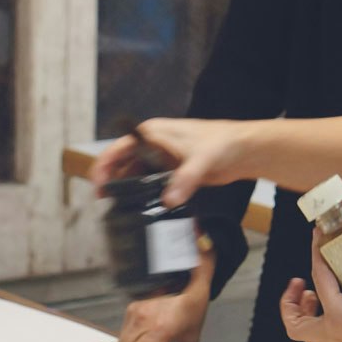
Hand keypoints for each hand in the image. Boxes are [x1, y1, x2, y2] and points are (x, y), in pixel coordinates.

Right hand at [89, 118, 256, 206]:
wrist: (244, 150)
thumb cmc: (223, 143)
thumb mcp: (201, 160)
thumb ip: (184, 180)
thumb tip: (169, 200)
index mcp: (154, 133)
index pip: (120, 147)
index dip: (105, 164)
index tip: (98, 184)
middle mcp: (154, 144)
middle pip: (124, 162)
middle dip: (112, 180)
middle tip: (104, 201)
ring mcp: (163, 158)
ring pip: (136, 174)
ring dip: (127, 188)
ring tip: (118, 207)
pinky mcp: (172, 171)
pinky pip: (151, 183)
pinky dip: (143, 193)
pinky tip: (141, 207)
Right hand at [112, 280, 209, 341]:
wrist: (188, 281)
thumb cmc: (192, 311)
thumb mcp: (192, 339)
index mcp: (161, 330)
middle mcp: (144, 320)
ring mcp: (135, 312)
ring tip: (149, 339)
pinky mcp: (130, 307)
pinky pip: (122, 331)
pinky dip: (131, 335)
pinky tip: (146, 330)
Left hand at [280, 215, 341, 341]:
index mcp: (339, 319)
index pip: (319, 280)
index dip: (316, 253)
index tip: (318, 236)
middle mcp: (340, 332)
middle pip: (299, 329)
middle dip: (292, 306)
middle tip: (299, 286)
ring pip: (315, 336)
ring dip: (309, 315)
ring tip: (314, 293)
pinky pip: (333, 331)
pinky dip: (330, 314)